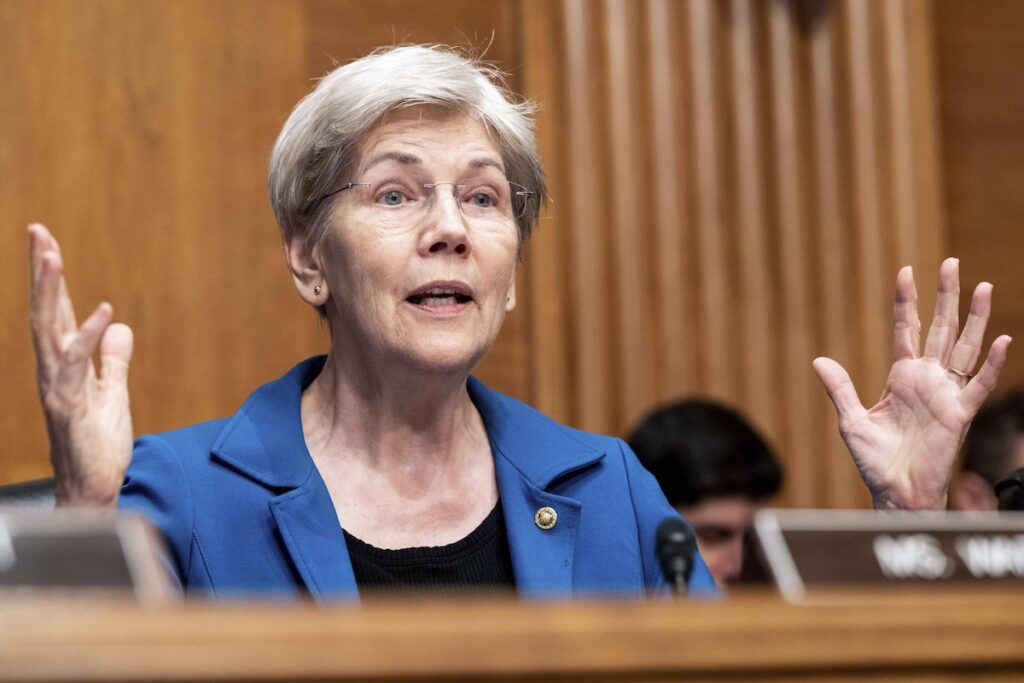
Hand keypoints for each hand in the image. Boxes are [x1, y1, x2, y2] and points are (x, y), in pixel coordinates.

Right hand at [29, 223, 134, 506]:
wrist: (93, 486)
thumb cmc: (98, 444)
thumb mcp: (114, 393)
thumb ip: (114, 361)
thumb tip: (120, 327)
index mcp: (64, 364)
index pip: (56, 312)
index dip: (51, 278)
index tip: (44, 241)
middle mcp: (54, 370)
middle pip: (45, 311)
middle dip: (42, 271)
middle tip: (37, 231)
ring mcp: (58, 386)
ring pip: (49, 330)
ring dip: (50, 292)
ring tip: (51, 256)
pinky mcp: (71, 406)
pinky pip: (79, 365)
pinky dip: (90, 336)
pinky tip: (104, 309)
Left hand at [813, 259, 1011, 509]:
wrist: (894, 491)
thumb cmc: (874, 460)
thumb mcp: (851, 421)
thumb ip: (840, 389)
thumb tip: (819, 360)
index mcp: (901, 377)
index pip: (906, 329)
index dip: (906, 301)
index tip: (905, 271)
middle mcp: (927, 379)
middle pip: (940, 328)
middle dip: (945, 296)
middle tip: (951, 263)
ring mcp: (946, 393)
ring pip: (964, 347)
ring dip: (975, 318)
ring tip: (983, 286)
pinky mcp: (959, 414)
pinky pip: (979, 385)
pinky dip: (991, 364)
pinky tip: (1002, 340)